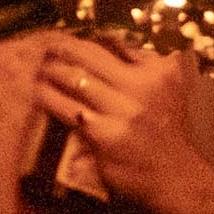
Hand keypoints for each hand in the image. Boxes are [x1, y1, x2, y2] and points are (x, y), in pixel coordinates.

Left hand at [36, 35, 213, 213]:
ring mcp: (124, 110)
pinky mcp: (105, 134)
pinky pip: (68, 109)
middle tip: (46, 48)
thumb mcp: (168, 89)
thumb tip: (106, 39)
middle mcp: (143, 86)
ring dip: (51, 72)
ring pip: (75, 80)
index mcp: (158, 70)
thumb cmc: (165, 131)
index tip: (67, 36)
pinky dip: (50, 99)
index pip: (114, 43)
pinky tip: (39, 95)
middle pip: (90, 56)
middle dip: (62, 49)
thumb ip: (144, 63)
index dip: (86, 38)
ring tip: (39, 70)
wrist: (174, 176)